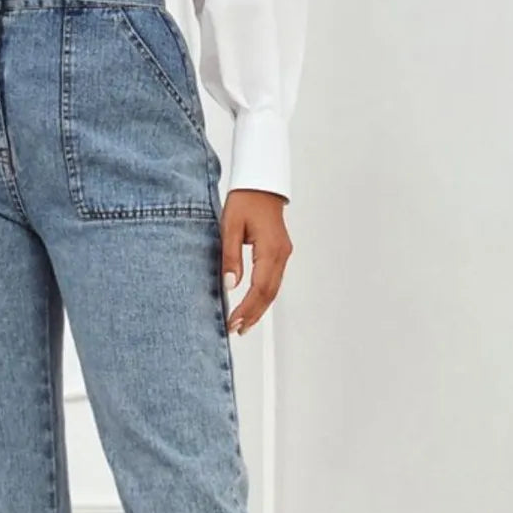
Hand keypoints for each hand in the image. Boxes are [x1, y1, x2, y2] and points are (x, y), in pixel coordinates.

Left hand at [220, 189, 292, 334]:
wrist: (261, 183)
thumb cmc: (245, 199)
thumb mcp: (229, 225)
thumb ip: (230, 256)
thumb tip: (230, 284)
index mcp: (270, 249)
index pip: (259, 287)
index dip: (247, 309)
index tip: (233, 322)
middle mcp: (281, 254)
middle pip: (269, 294)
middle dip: (253, 315)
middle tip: (236, 330)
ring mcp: (283, 254)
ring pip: (273, 290)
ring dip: (259, 310)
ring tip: (243, 325)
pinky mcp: (280, 254)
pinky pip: (273, 281)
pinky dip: (263, 297)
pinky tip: (252, 307)